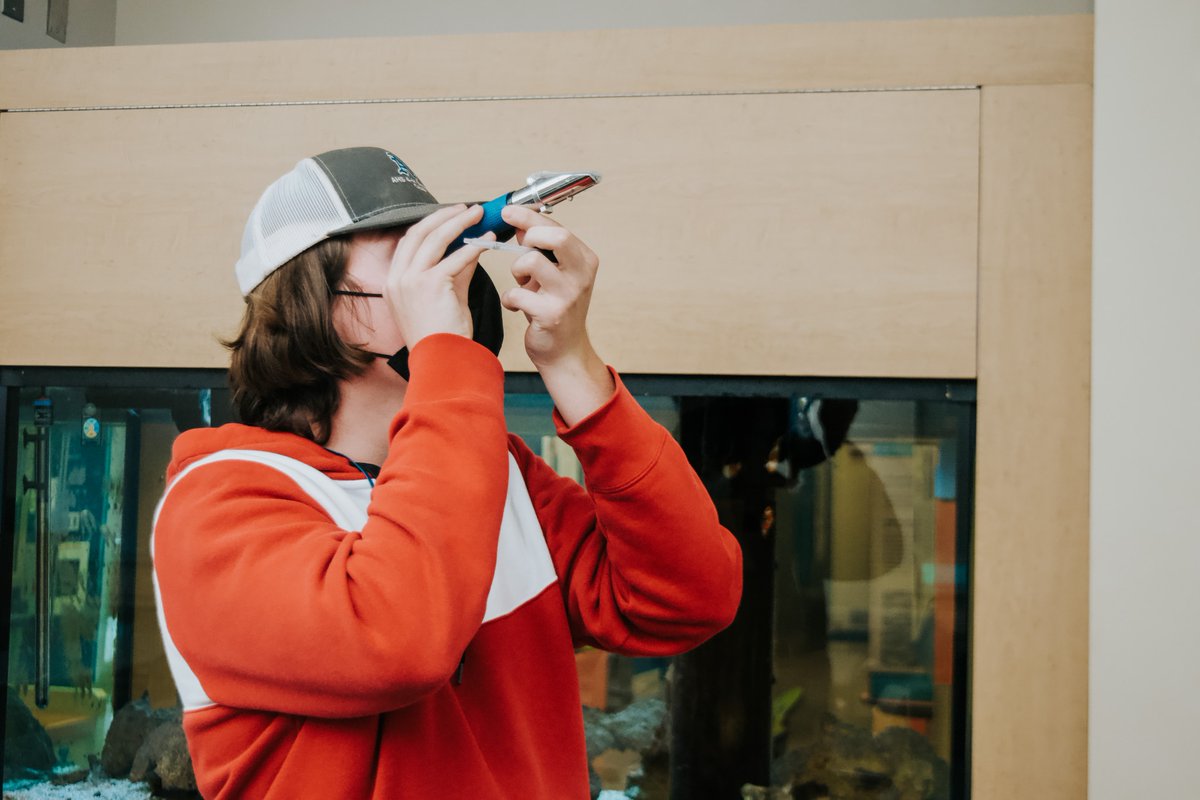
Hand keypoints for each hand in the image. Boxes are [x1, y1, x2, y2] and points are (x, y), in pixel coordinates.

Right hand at [383, 204, 491, 347]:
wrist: (442, 362)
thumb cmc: (442, 338)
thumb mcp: (444, 298)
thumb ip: (454, 271)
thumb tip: (470, 249)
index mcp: (394, 282)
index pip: (409, 241)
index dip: (430, 224)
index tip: (449, 216)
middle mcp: (397, 278)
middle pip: (419, 232)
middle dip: (445, 216)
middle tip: (467, 209)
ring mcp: (410, 280)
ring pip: (435, 238)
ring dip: (460, 223)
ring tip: (478, 216)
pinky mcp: (431, 284)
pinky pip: (455, 257)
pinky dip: (474, 246)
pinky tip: (488, 241)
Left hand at [499, 205, 599, 367]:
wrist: (565, 351)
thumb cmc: (556, 308)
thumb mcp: (554, 274)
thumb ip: (541, 249)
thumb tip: (520, 224)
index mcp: (584, 260)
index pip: (558, 228)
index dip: (530, 217)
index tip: (508, 211)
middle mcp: (581, 275)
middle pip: (557, 237)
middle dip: (530, 232)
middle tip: (517, 243)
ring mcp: (568, 295)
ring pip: (531, 261)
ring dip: (517, 270)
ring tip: (522, 283)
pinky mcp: (551, 315)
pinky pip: (516, 293)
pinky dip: (509, 298)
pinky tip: (516, 306)